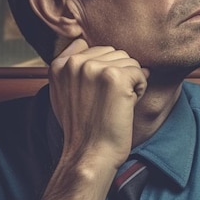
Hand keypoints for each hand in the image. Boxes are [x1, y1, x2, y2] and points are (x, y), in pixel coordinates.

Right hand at [35, 38, 148, 199]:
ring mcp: (94, 68)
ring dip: (130, 82)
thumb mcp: (63, 94)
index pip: (95, 48)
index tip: (97, 94)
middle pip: (115, 52)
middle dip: (119, 75)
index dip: (104, 70)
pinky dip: (140, 90)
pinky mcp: (115, 76)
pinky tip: (125, 107)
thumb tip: (89, 43)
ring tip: (115, 104)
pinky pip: (141, 72)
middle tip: (107, 102)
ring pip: (129, 61)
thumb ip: (72, 68)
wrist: (89, 155)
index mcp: (59, 65)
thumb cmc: (82, 129)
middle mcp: (74, 62)